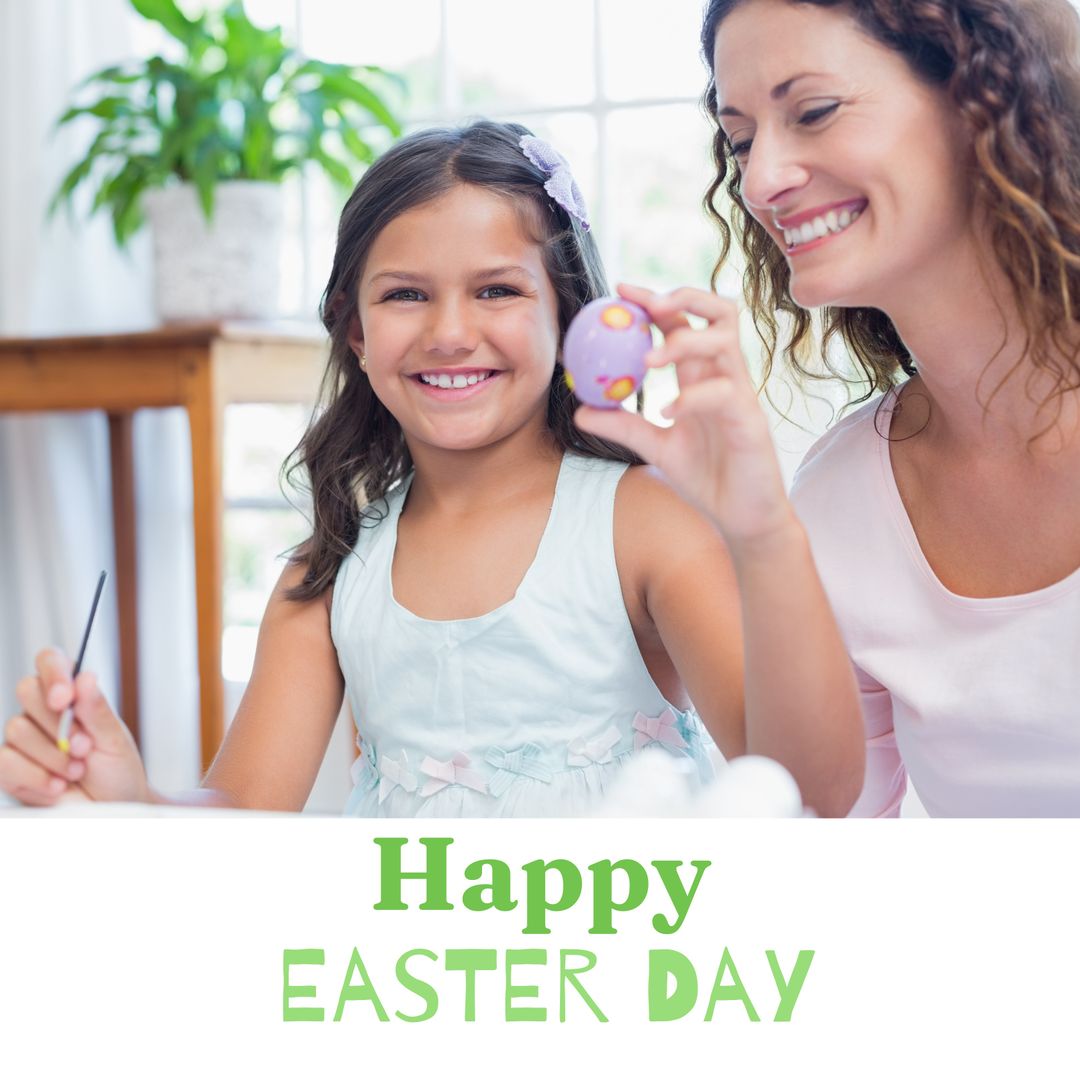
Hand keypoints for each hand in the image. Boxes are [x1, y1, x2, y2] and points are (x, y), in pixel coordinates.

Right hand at [0, 648, 150, 805]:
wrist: (110, 808)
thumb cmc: (117, 770)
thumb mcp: (114, 739)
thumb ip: (96, 710)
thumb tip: (84, 677)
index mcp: (71, 695)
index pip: (50, 661)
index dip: (53, 673)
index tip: (65, 697)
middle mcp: (43, 711)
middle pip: (27, 690)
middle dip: (58, 722)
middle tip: (84, 747)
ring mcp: (24, 739)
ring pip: (16, 728)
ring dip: (53, 756)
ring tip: (77, 770)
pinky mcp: (10, 768)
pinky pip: (4, 762)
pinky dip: (35, 777)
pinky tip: (57, 786)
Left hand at [575, 283, 794, 546]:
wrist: (743, 517)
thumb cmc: (708, 478)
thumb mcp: (656, 448)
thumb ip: (623, 426)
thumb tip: (580, 410)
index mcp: (702, 376)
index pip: (683, 322)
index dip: (655, 300)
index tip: (620, 290)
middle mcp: (725, 376)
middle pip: (717, 312)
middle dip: (683, 298)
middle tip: (647, 306)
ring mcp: (741, 395)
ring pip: (723, 342)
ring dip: (683, 341)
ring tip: (648, 361)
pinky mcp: (750, 420)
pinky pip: (723, 394)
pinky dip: (691, 397)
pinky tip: (666, 412)